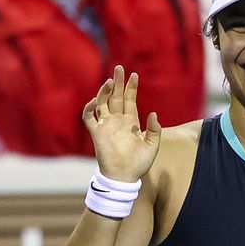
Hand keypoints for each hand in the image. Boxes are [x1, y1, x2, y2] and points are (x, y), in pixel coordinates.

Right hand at [83, 65, 160, 181]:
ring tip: (110, 80)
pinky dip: (89, 108)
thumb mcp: (152, 145)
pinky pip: (89, 117)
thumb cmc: (139, 164)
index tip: (134, 75)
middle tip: (119, 68)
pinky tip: (95, 100)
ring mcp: (106, 126)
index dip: (131, 88)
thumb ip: (154, 130)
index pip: (130, 100)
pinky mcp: (97, 133)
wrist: (124, 177)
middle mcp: (118, 121)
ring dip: (105, 91)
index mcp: (131, 122)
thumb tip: (153, 113)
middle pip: (116, 97)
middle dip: (117, 83)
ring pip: (103, 103)